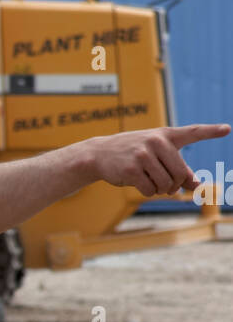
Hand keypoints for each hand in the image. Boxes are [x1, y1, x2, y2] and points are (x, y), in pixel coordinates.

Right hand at [88, 124, 229, 196]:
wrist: (100, 153)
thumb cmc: (134, 153)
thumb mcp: (158, 155)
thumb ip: (179, 168)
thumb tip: (197, 185)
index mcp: (166, 136)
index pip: (193, 132)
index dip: (211, 132)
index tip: (227, 129)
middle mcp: (157, 142)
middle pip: (181, 174)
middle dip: (175, 184)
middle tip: (166, 184)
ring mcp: (143, 155)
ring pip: (166, 185)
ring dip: (160, 189)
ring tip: (149, 180)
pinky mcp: (132, 169)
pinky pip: (151, 190)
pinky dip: (148, 192)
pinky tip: (138, 182)